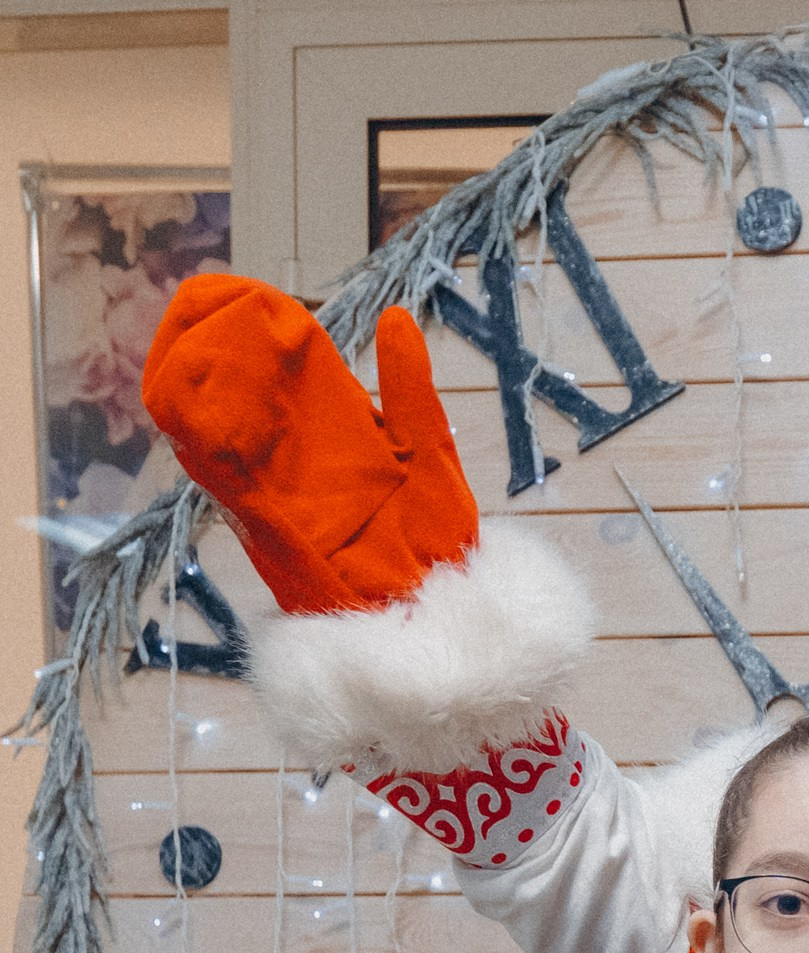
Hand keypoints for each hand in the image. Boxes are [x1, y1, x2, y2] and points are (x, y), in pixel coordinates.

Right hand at [142, 274, 476, 613]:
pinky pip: (229, 486)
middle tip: (204, 308)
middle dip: (216, 359)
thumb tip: (393, 316)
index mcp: (330, 445)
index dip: (258, 343)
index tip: (248, 300)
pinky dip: (208, 451)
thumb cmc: (435, 539)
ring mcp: (278, 500)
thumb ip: (407, 388)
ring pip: (219, 439)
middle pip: (240, 405)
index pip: (279, 385)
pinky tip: (192, 413)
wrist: (438, 614)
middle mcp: (295, 470)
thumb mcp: (426, 450)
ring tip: (188, 348)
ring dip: (198, 397)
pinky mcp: (272, 534)